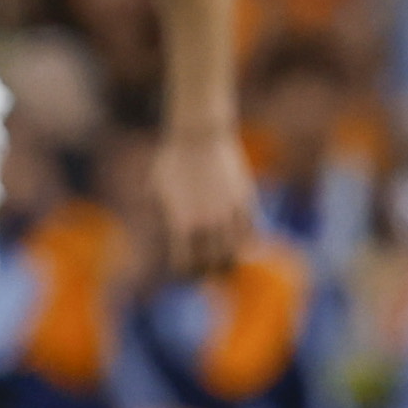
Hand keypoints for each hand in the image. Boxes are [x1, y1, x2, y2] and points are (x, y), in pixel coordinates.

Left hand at [144, 122, 256, 278]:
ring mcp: (227, 214)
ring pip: (234, 253)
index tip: (184, 271)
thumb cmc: (172, 157)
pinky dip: (247, 245)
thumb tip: (160, 217)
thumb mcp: (157, 184)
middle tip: (206, 271)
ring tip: (225, 263)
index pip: (185, 264)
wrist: (199, 134)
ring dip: (229, 262)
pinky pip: (250, 233)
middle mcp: (206, 223)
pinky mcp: (244, 201)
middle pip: (212, 265)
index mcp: (181, 223)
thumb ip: (160, 206)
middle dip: (208, 273)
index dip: (185, 273)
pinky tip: (244, 247)